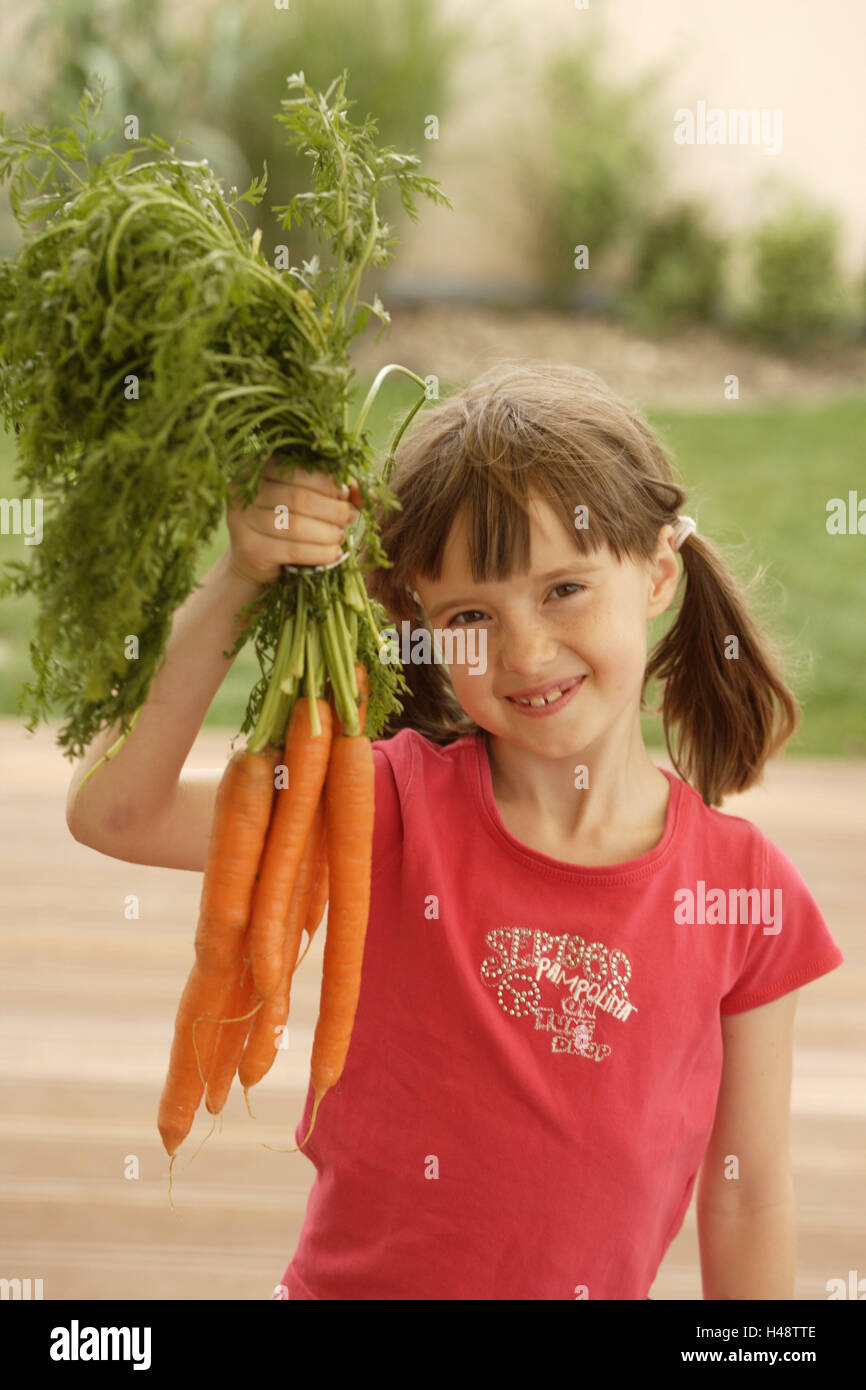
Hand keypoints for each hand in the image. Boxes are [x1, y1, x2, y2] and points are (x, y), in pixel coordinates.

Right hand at [226, 458, 360, 585]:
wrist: (253, 558)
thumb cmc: (286, 521)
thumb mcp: (305, 498)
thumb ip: (332, 489)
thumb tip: (366, 494)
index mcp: (258, 468)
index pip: (297, 469)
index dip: (327, 482)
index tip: (345, 495)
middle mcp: (245, 491)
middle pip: (298, 498)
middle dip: (332, 509)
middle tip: (349, 517)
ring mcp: (243, 520)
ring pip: (296, 525)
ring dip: (328, 533)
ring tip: (340, 536)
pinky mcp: (249, 548)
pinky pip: (293, 550)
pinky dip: (319, 553)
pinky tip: (333, 554)